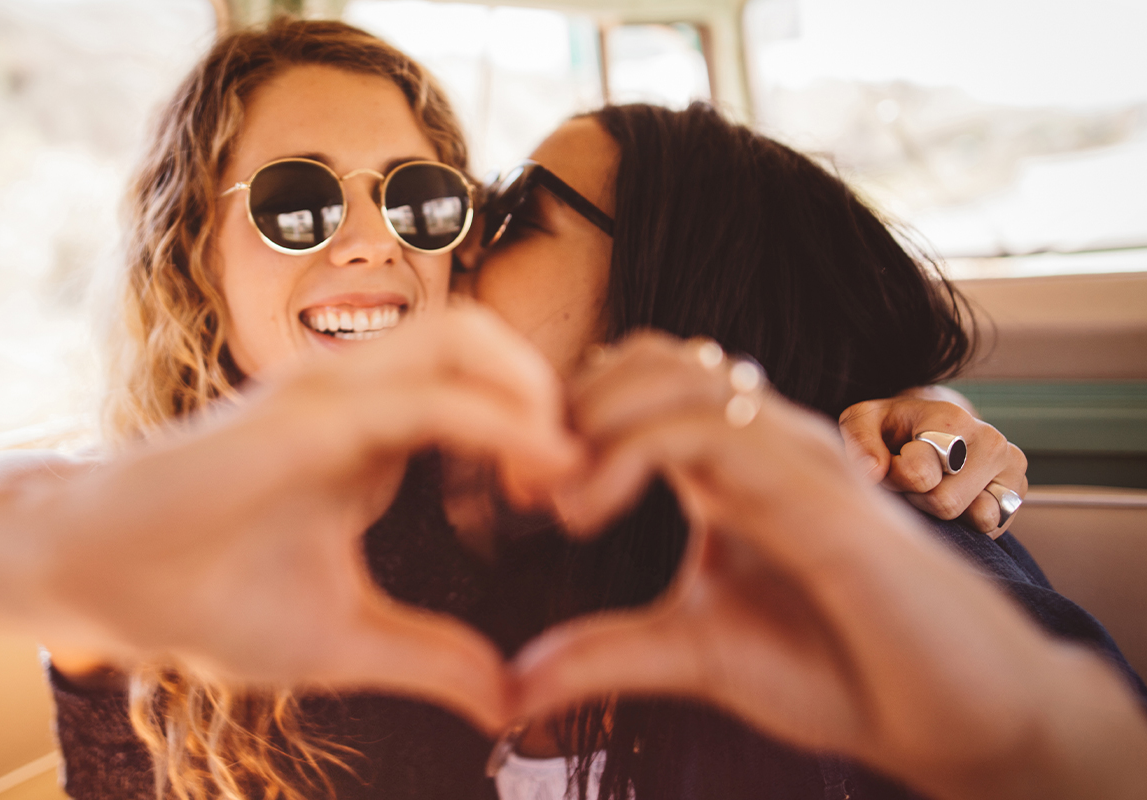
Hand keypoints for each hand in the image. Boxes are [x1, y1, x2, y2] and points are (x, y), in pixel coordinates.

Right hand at [2, 305, 577, 730]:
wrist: (98, 585)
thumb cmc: (207, 602)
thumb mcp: (344, 641)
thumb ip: (432, 658)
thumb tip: (511, 700)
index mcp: (372, 439)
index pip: (480, 391)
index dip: (543, 430)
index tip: (579, 503)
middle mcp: (358, 400)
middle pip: (484, 342)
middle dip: (554, 390)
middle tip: (588, 472)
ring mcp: (331, 396)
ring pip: (462, 338)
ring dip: (536, 388)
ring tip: (571, 463)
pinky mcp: (307, 414)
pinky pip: (425, 392)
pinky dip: (499, 418)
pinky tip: (545, 465)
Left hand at [516, 332, 1146, 799]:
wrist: (948, 716)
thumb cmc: (836, 670)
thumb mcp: (693, 653)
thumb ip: (604, 653)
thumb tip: (510, 685)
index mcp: (730, 468)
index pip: (641, 382)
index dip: (568, 412)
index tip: (516, 485)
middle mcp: (763, 445)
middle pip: (653, 356)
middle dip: (570, 403)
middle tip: (521, 482)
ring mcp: (797, 460)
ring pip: (681, 375)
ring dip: (596, 420)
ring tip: (556, 496)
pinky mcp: (821, 497)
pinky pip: (718, 432)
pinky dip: (633, 451)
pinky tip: (591, 509)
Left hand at [838, 389, 1027, 535]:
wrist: (931, 425)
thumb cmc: (893, 428)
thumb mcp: (864, 421)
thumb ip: (860, 442)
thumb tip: (873, 472)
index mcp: (950, 418)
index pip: (919, 475)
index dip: (894, 480)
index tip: (891, 464)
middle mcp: (989, 440)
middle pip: (945, 503)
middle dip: (918, 498)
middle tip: (910, 481)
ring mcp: (1011, 467)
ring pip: (976, 519)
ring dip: (944, 514)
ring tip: (932, 488)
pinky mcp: (1019, 494)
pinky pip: (993, 528)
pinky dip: (967, 523)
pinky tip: (954, 499)